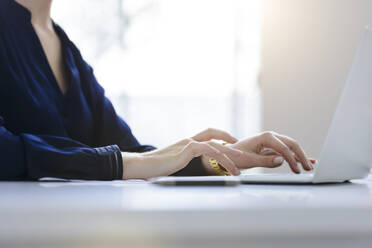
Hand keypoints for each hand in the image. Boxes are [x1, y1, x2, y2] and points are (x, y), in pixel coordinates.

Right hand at [122, 128, 243, 178]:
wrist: (142, 166)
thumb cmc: (155, 168)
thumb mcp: (174, 164)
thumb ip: (184, 163)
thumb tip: (192, 171)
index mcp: (186, 143)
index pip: (207, 135)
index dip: (221, 137)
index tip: (231, 144)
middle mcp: (188, 140)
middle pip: (213, 135)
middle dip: (229, 142)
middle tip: (243, 152)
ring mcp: (187, 143)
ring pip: (214, 144)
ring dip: (229, 155)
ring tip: (240, 165)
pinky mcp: (186, 149)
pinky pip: (207, 149)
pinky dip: (219, 156)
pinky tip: (227, 163)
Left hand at [228, 131, 314, 172]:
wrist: (229, 154)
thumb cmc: (237, 156)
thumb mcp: (250, 160)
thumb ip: (266, 161)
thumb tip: (282, 160)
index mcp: (265, 137)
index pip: (283, 147)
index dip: (291, 159)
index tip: (297, 170)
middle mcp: (271, 136)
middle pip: (291, 144)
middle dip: (301, 156)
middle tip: (308, 168)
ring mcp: (273, 142)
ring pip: (291, 147)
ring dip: (300, 157)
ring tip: (309, 168)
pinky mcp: (273, 148)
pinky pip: (287, 152)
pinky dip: (296, 157)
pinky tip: (307, 161)